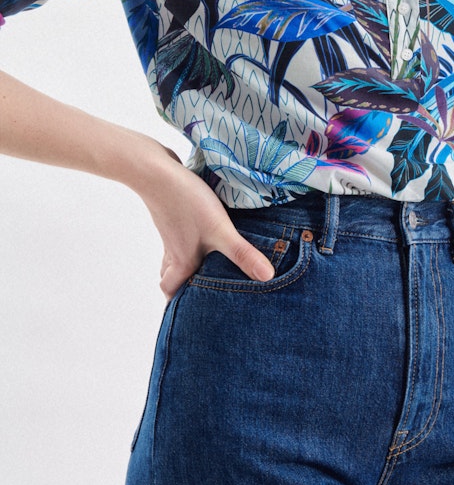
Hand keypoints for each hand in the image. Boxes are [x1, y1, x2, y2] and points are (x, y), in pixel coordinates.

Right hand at [132, 140, 274, 298]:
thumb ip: (242, 254)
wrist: (155, 171)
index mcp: (182, 262)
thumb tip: (268, 278)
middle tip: (203, 288)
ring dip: (186, 260)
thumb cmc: (187, 203)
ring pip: (174, 254)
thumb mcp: (220, 230)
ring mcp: (170, 231)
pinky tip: (205, 228)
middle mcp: (173, 250)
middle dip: (183, 285)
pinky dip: (189, 237)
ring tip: (208, 261)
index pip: (171, 293)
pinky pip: (178, 233)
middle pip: (171, 275)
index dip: (178, 305)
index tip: (190, 313)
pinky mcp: (172, 213)